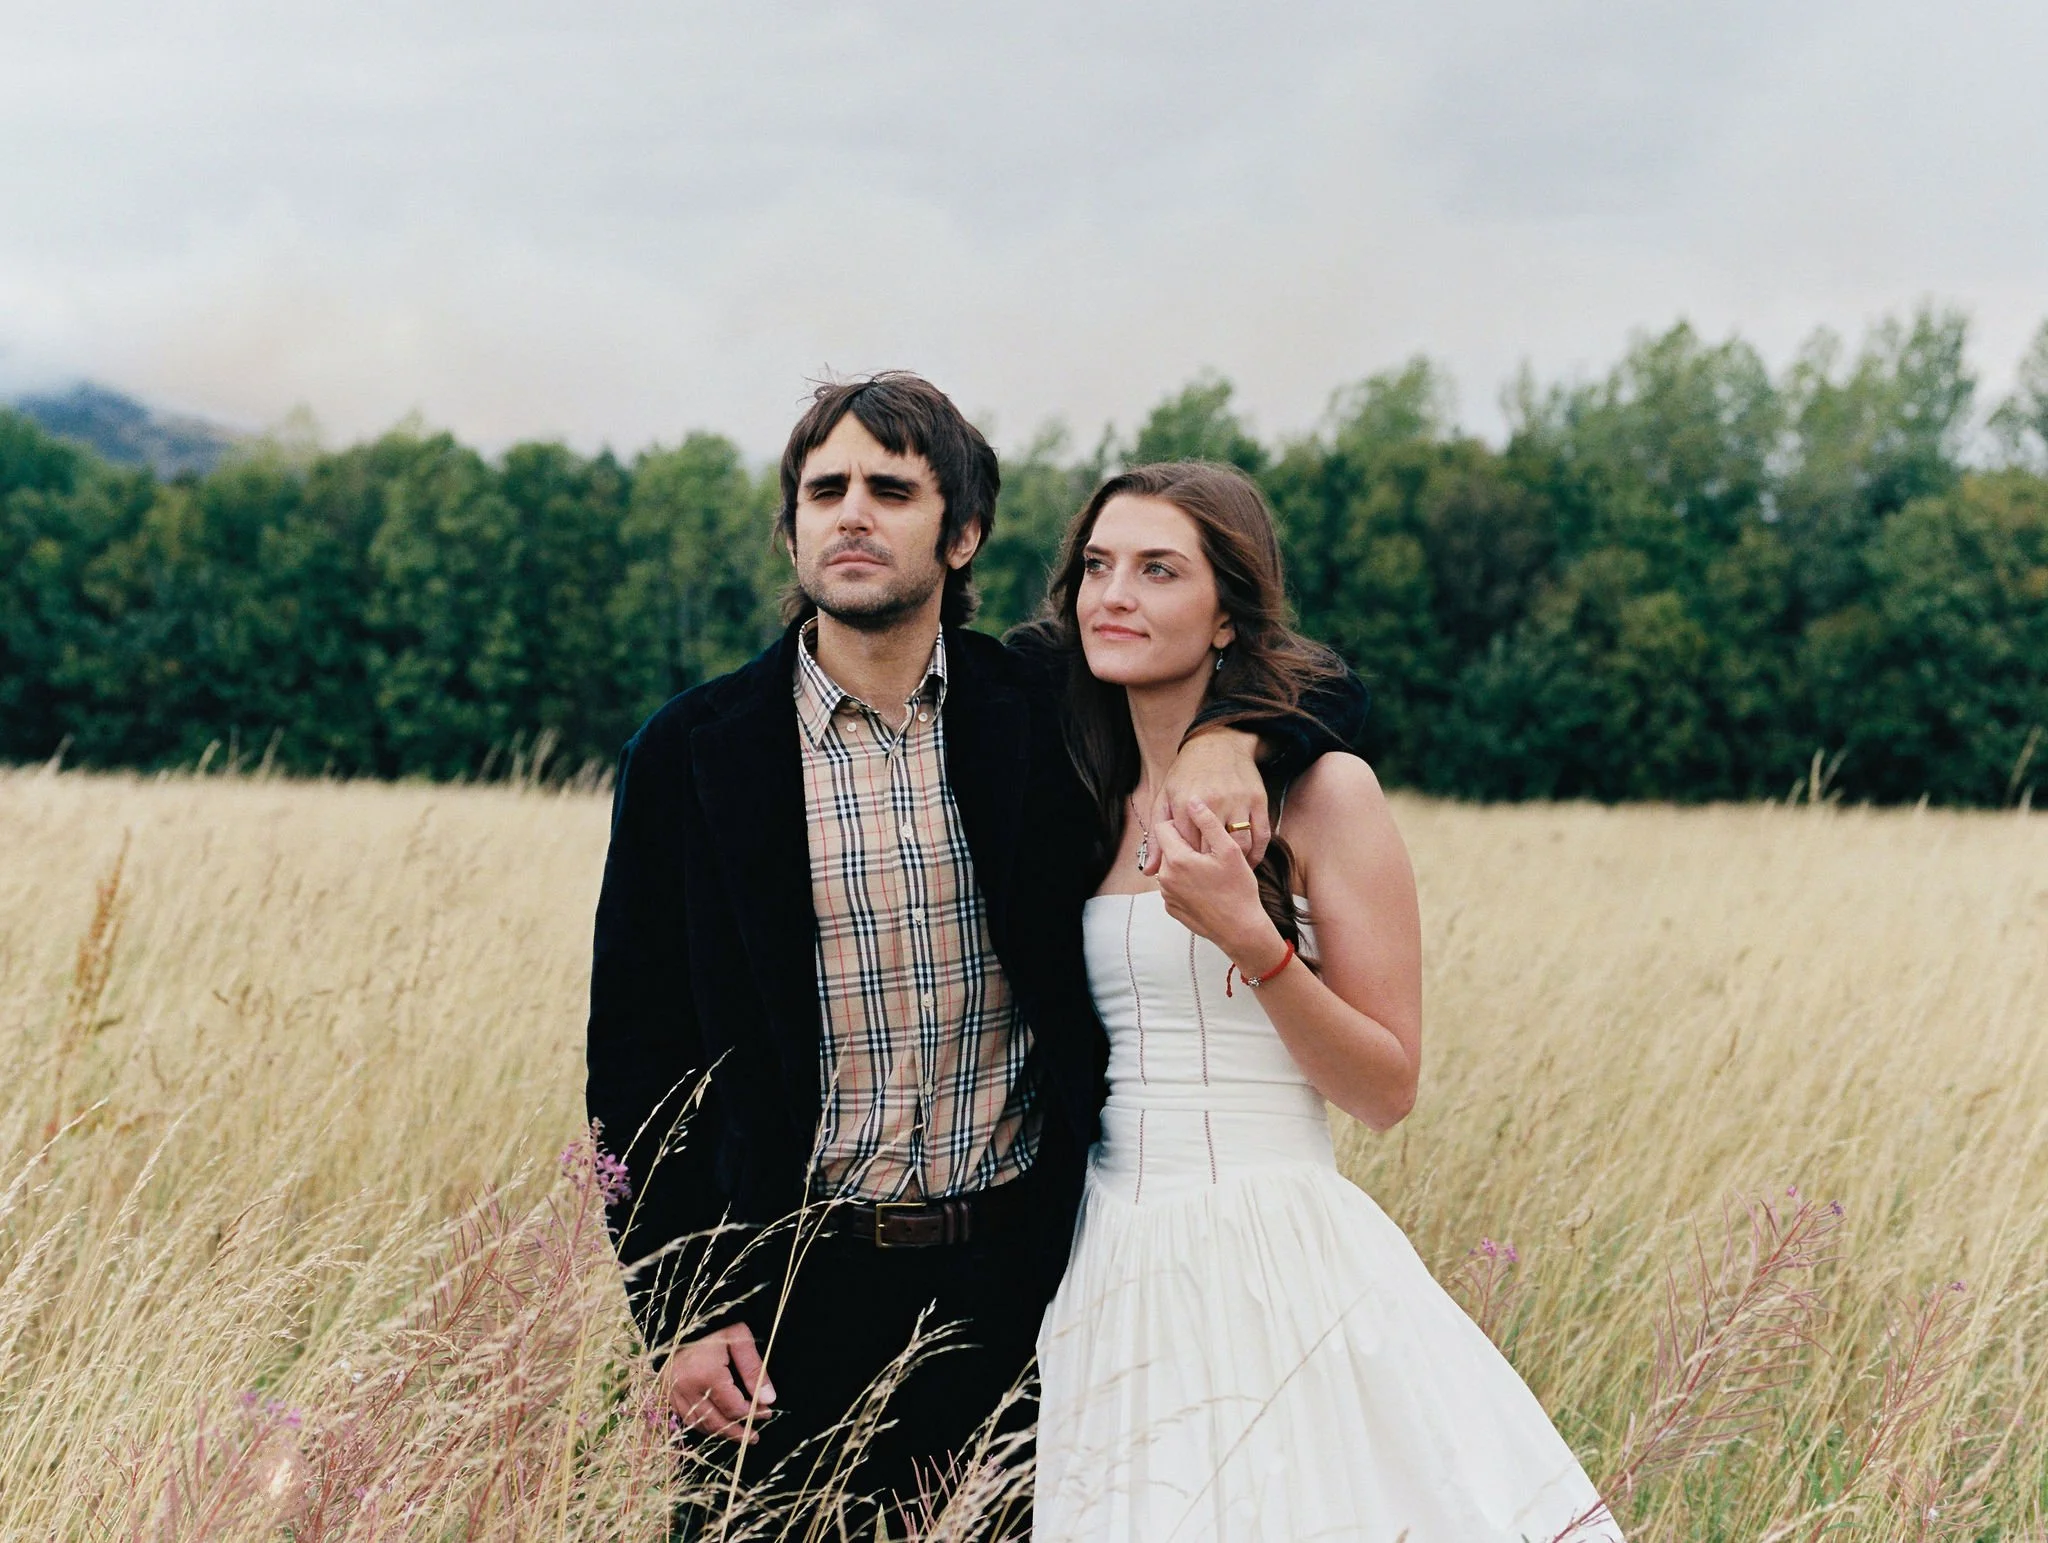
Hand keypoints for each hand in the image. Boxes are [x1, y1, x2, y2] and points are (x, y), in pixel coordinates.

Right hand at [661, 1322, 776, 1442]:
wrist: (681, 1315)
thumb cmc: (714, 1325)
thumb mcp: (739, 1340)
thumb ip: (754, 1370)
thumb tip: (769, 1399)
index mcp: (706, 1375)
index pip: (734, 1407)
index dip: (752, 1414)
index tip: (767, 1413)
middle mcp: (687, 1388)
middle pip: (716, 1421)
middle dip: (737, 1432)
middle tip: (754, 1438)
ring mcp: (673, 1392)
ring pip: (699, 1423)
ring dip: (719, 1432)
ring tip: (738, 1435)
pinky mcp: (666, 1391)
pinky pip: (684, 1417)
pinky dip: (701, 1424)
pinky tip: (715, 1425)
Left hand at [1152, 798, 1285, 968]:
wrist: (1241, 930)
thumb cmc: (1239, 889)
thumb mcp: (1229, 850)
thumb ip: (1208, 822)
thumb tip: (1193, 800)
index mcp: (1177, 859)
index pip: (1164, 826)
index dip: (1182, 824)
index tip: (1199, 830)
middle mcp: (1165, 877)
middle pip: (1167, 847)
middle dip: (1184, 844)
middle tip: (1209, 852)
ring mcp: (1167, 895)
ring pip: (1170, 866)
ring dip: (1185, 863)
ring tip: (1210, 870)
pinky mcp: (1171, 908)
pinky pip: (1173, 885)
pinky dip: (1185, 881)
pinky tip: (1206, 886)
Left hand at [1154, 728, 1268, 865]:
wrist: (1217, 744)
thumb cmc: (1186, 774)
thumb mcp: (1164, 800)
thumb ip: (1156, 837)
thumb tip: (1149, 871)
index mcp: (1185, 803)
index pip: (1186, 848)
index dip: (1188, 863)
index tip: (1190, 871)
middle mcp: (1212, 802)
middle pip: (1212, 850)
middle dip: (1210, 866)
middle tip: (1209, 877)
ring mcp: (1238, 801)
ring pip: (1240, 846)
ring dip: (1236, 864)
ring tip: (1229, 872)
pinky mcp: (1259, 800)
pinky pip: (1261, 835)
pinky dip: (1257, 854)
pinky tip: (1248, 861)